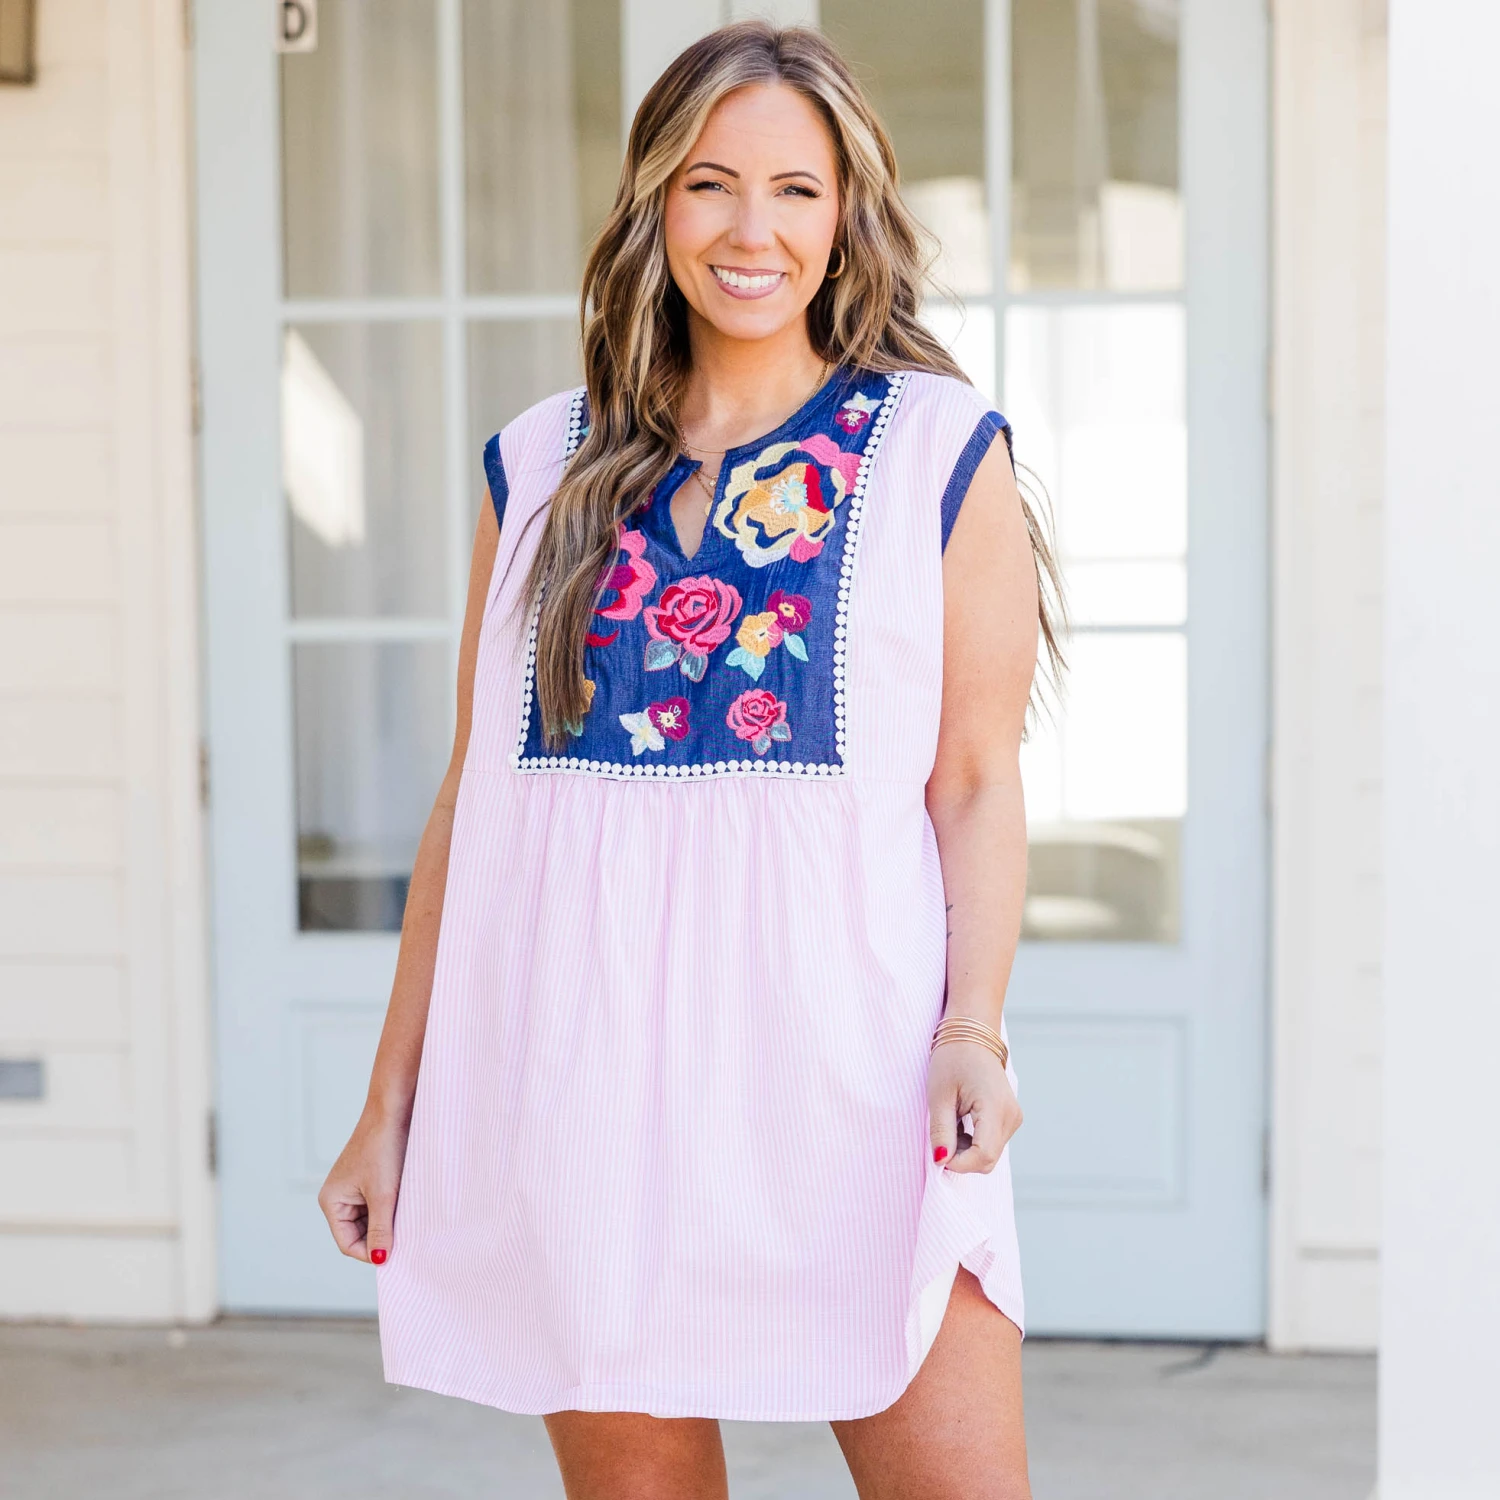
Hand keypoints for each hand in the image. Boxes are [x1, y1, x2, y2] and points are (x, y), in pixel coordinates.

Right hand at [317, 1105, 409, 1263]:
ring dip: (389, 1222)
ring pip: (372, 1220)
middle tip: (406, 1238)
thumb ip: (381, 1229)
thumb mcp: (383, 1194)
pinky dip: (392, 1209)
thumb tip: (380, 1260)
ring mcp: (355, 1188)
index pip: (348, 1243)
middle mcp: (339, 1197)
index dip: (370, 1252)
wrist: (394, 1108)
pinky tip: (407, 1205)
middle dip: (380, 1237)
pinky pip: (379, 1205)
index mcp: (331, 1201)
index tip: (396, 1255)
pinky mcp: (371, 1179)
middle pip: (359, 1234)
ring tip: (407, 1216)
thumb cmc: (383, 1147)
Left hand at [927, 1039, 1021, 1172]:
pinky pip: (992, 1142)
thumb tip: (940, 1162)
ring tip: (950, 1121)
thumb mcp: (939, 1096)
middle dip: (961, 1158)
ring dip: (966, 1148)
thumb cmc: (952, 1059)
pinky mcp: (1010, 1117)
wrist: (972, 1034)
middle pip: (987, 1159)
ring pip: (989, 1153)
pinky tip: (960, 1121)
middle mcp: (1011, 1117)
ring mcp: (1013, 1117)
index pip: (983, 1156)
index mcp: (995, 1108)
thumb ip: (941, 1132)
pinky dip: (973, 1141)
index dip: (958, 1163)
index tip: (937, 1154)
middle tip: (940, 1135)